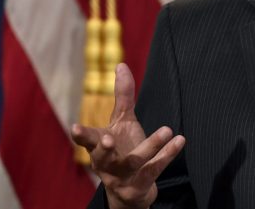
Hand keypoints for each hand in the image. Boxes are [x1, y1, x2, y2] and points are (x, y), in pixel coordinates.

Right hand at [71, 63, 185, 208]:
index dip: (80, 135)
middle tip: (109, 139)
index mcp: (98, 146)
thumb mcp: (122, 122)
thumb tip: (121, 64)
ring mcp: (121, 178)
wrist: (131, 189)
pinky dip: (166, 156)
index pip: (87, 140)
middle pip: (101, 157)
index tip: (74, 128)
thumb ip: (122, 96)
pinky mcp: (138, 188)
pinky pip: (153, 171)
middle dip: (104, 148)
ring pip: (133, 163)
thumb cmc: (123, 148)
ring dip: (150, 147)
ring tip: (167, 129)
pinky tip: (180, 140)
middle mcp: (106, 164)